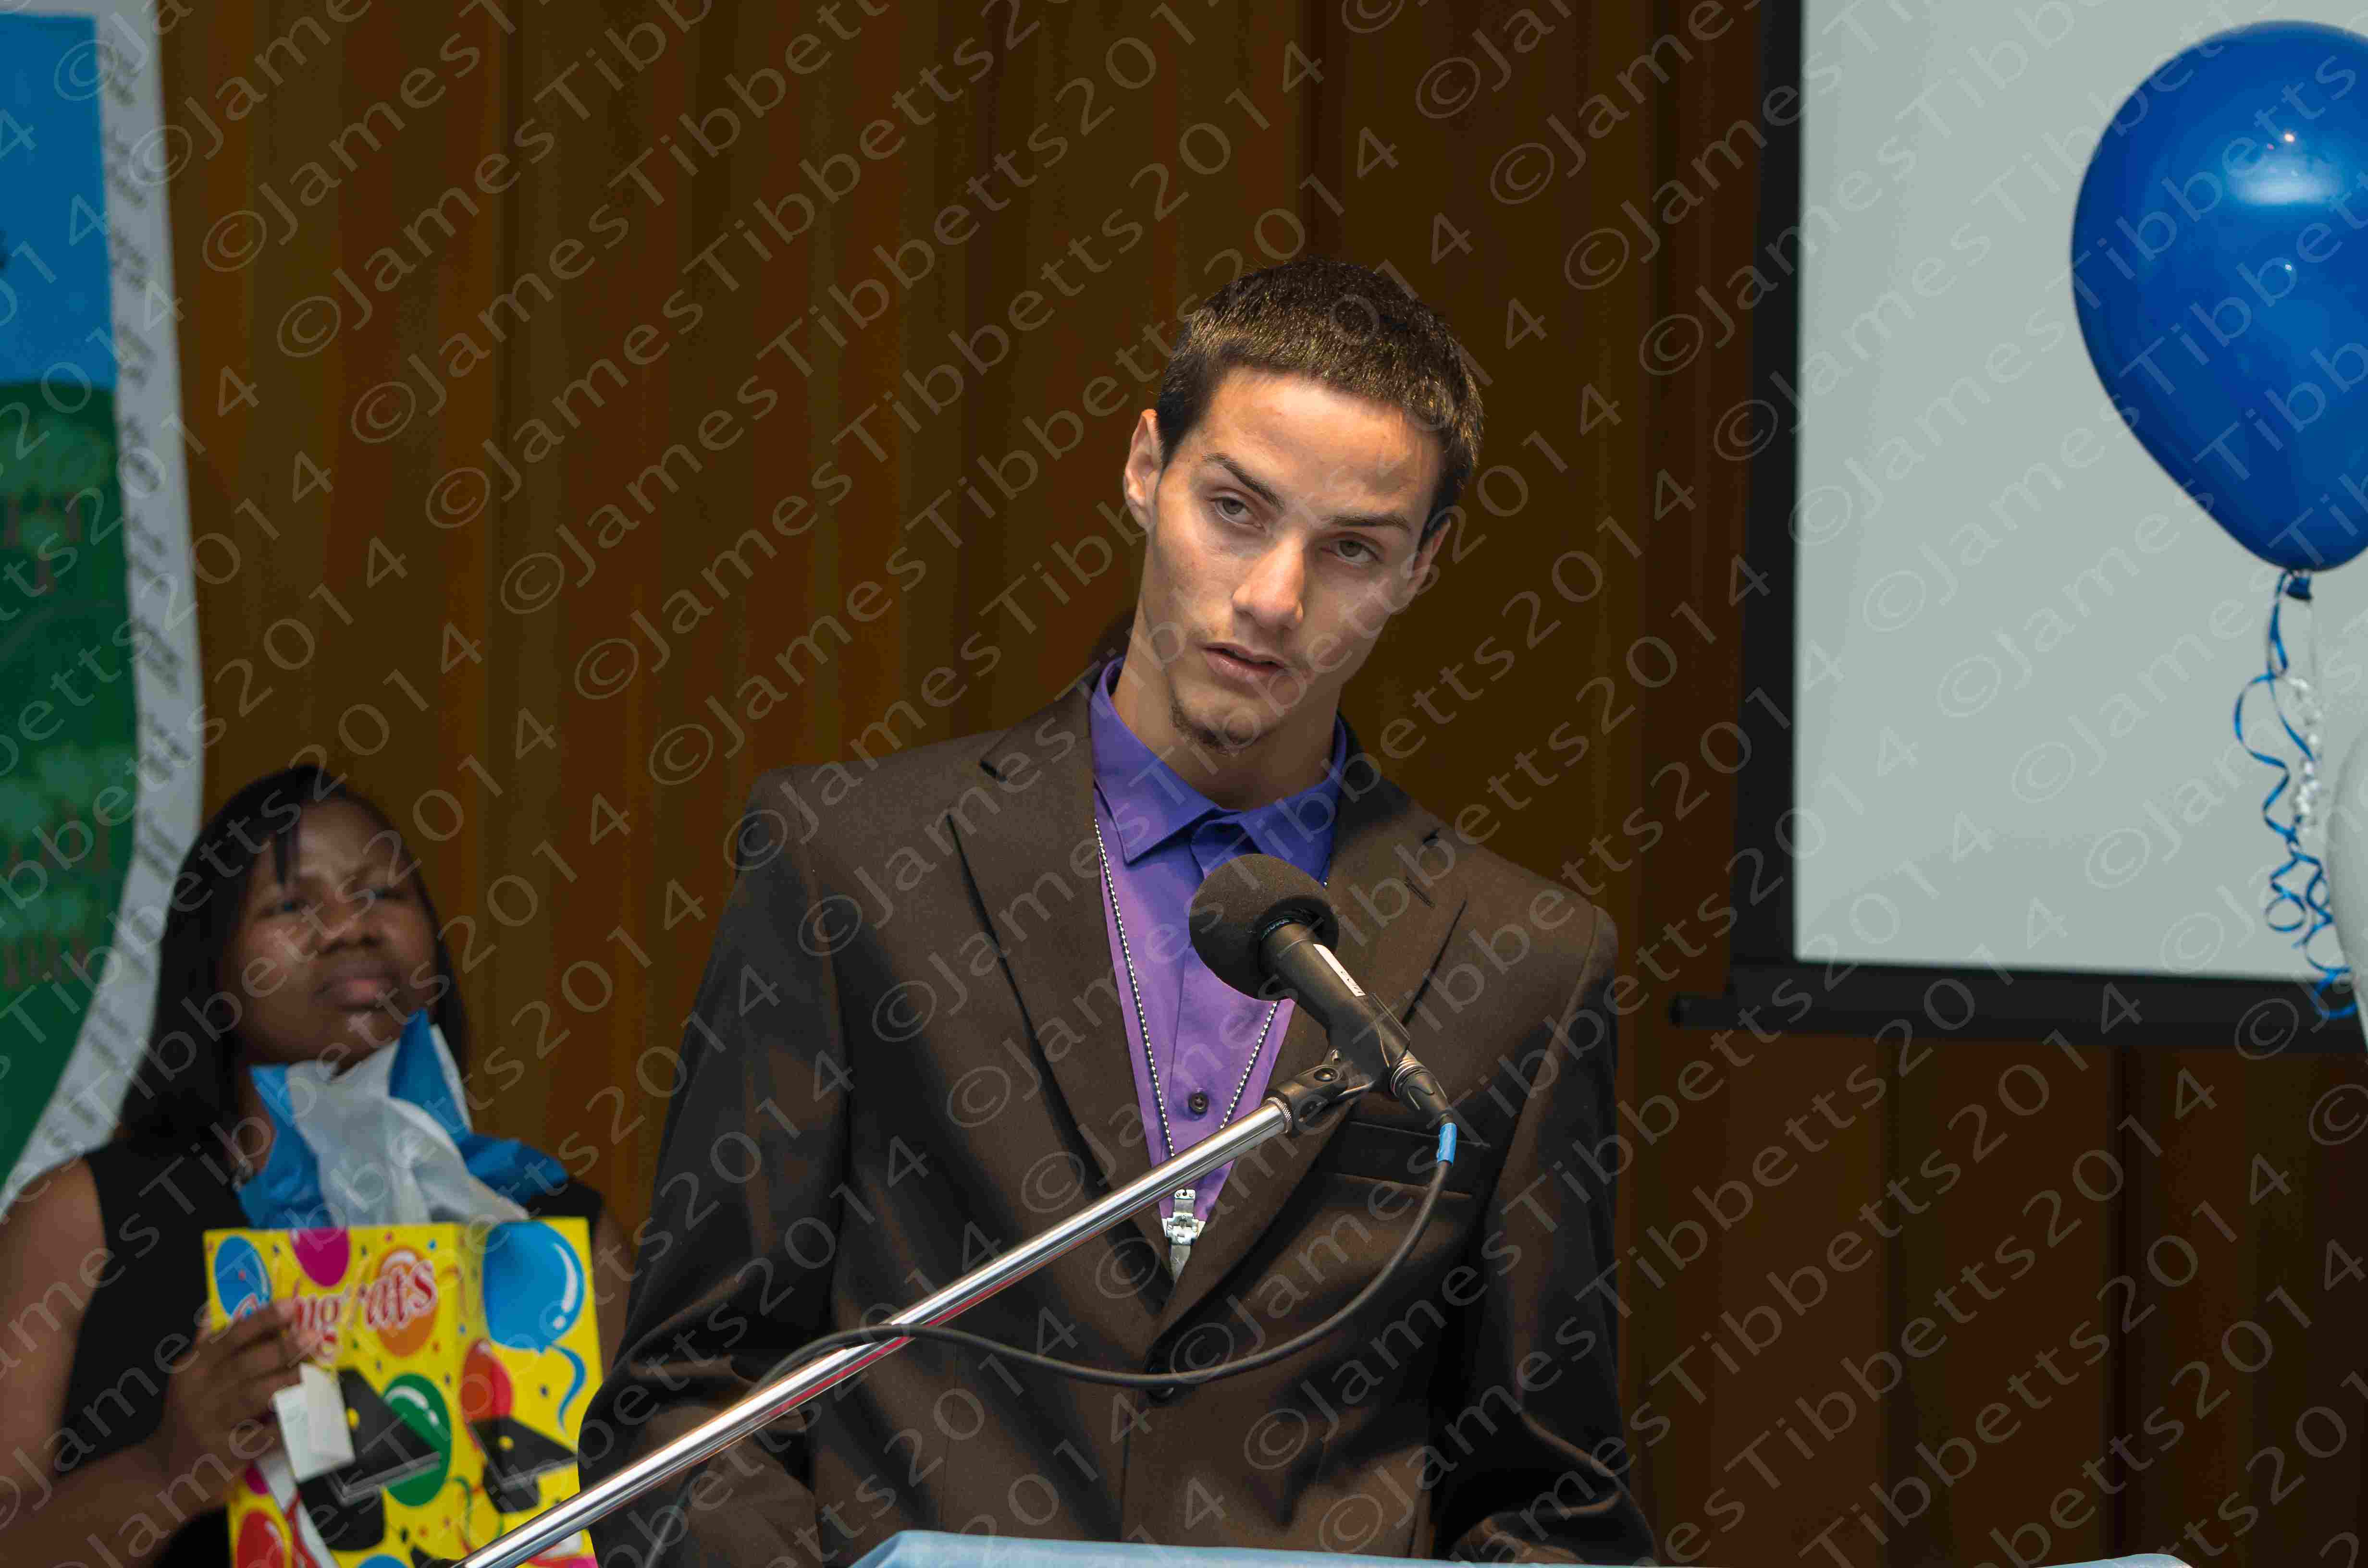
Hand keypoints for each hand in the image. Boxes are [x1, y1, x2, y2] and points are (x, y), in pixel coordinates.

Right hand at [145, 1298, 312, 1508]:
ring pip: (255, 1396)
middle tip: (311, 1336)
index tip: (289, 1306)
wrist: (162, 1474)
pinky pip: (265, 1434)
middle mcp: (198, 1395)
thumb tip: (211, 1311)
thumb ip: (203, 1348)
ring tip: (314, 1371)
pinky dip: (288, 1422)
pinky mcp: (226, 1454)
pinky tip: (309, 1411)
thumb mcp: (185, 1383)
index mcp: (191, 1371)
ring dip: (288, 1381)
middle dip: (281, 1349)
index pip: (227, 1338)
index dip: (260, 1321)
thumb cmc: (185, 1419)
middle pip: (244, 1365)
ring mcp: (210, 1425)